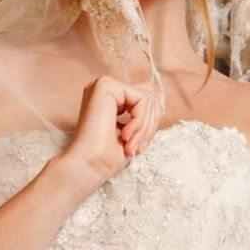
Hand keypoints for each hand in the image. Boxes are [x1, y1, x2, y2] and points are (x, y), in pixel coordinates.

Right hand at [59, 74, 162, 194]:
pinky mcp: (106, 85)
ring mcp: (104, 84)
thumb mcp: (134, 133)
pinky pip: (142, 98)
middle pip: (150, 96)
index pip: (146, 99)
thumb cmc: (107, 157)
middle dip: (149, 126)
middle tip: (136, 148)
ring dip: (144, 128)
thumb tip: (160, 94)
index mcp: (110, 97)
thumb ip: (145, 112)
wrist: (89, 166)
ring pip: (148, 98)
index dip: (150, 123)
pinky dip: (140, 122)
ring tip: (131, 146)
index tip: (139, 146)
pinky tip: (125, 136)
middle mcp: (106, 87)